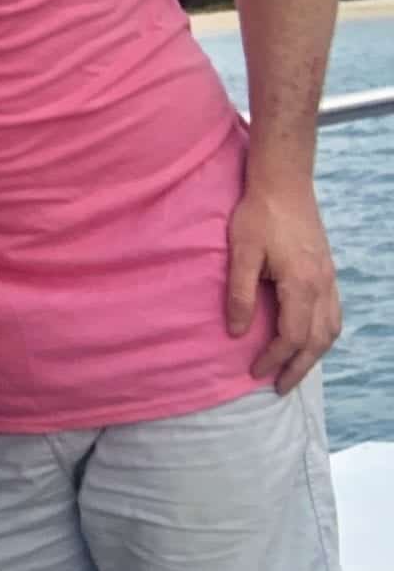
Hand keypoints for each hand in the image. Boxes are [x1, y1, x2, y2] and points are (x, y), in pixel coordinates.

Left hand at [226, 180, 340, 391]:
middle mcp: (323, 285)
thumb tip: (236, 332)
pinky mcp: (328, 271)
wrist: (285, 183)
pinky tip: (308, 339)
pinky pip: (334, 313)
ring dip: (314, 354)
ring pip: (331, 329)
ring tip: (294, 369)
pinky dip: (322, 334)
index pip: (292, 336)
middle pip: (318, 340)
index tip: (253, 371)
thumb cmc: (258, 214)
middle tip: (278, 387)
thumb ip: (239, 293)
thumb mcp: (240, 252)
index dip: (274, 358)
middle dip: (298, 367)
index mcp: (302, 283)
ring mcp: (330, 278)